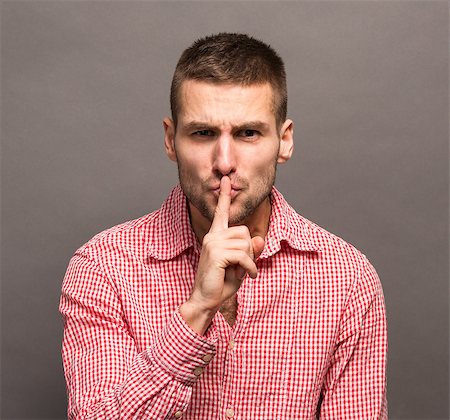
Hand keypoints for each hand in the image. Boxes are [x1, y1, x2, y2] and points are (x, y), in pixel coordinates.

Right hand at [180, 176, 264, 333]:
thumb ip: (250, 252)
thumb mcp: (241, 265)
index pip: (222, 212)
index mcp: (216, 235)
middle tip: (241, 266)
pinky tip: (247, 276)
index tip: (227, 179)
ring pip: (246, 244)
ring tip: (240, 272)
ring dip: (249, 261)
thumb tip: (260, 239)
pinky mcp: (216, 253)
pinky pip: (244, 255)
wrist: (206, 300)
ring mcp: (212, 243)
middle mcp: (213, 236)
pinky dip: (250, 267)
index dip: (225, 196)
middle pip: (245, 232)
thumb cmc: (222, 283)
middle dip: (249, 250)